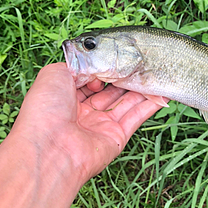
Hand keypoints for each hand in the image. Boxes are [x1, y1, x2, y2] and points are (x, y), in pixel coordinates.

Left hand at [13, 62, 165, 183]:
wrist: (50, 148)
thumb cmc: (45, 109)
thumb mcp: (54, 74)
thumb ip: (76, 65)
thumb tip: (96, 70)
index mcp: (66, 98)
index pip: (90, 80)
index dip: (101, 69)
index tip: (110, 60)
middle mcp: (83, 113)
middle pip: (110, 91)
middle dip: (124, 77)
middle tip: (139, 63)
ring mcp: (101, 126)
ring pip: (126, 103)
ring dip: (140, 89)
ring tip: (154, 72)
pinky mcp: (116, 138)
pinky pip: (136, 118)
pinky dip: (150, 105)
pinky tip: (161, 92)